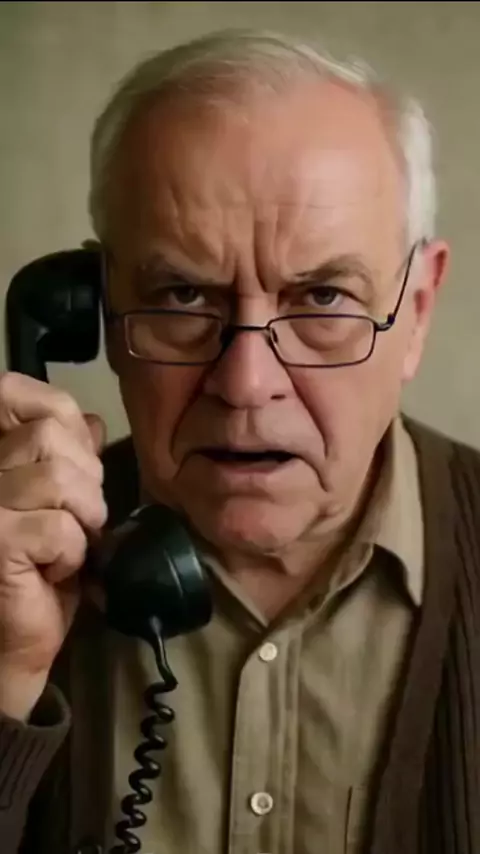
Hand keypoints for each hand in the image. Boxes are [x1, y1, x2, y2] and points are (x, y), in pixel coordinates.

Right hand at [0, 372, 106, 719]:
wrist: (11, 643)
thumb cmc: (34, 570)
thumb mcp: (56, 505)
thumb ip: (68, 460)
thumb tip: (90, 421)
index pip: (17, 392)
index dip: (61, 419)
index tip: (75, 461)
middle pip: (49, 435)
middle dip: (83, 479)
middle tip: (76, 518)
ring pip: (58, 478)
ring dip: (82, 518)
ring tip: (65, 545)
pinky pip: (60, 526)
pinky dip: (73, 552)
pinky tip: (53, 571)